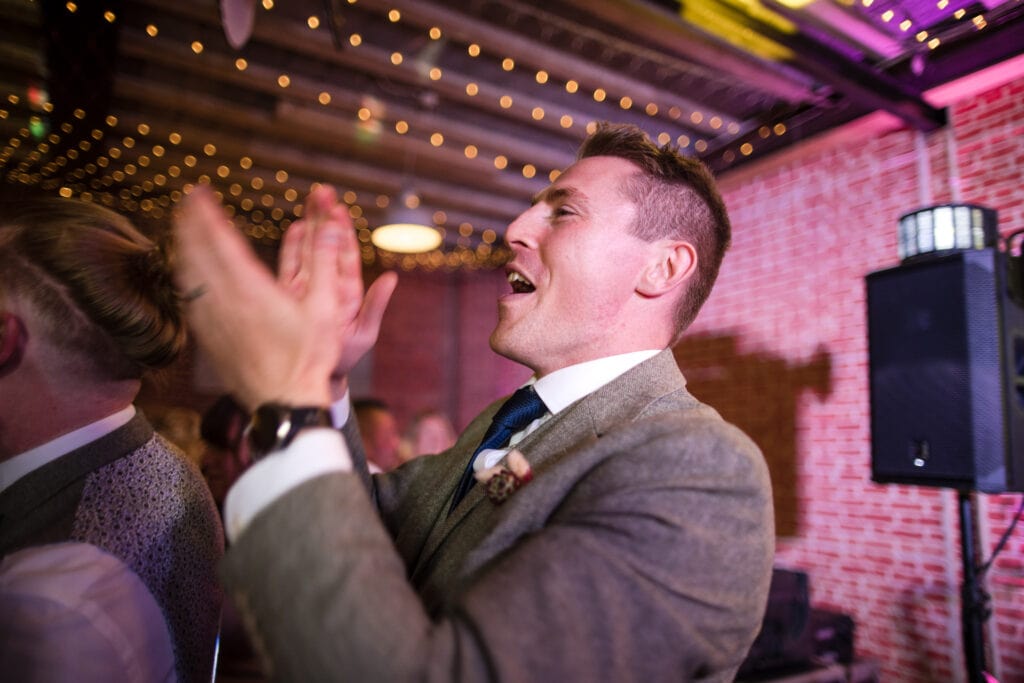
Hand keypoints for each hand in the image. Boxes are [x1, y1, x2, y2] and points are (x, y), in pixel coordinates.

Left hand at [173, 184, 393, 409]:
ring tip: (181, 229)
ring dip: (183, 249)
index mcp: (251, 291)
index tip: (198, 193)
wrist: (285, 403)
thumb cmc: (309, 358)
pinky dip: (185, 278)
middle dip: (188, 224)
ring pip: (187, 277)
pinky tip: (186, 275)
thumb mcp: (327, 307)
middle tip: (185, 202)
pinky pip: (189, 301)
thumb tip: (331, 221)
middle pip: (195, 255)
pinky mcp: (209, 341)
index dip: (206, 214)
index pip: (220, 242)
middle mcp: (224, 304)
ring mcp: (212, 324)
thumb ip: (325, 260)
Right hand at [277, 190, 396, 396]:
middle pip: (326, 244)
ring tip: (309, 201)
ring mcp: (308, 288)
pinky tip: (296, 227)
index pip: (346, 254)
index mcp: (347, 290)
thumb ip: (375, 305)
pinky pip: (289, 268)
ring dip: (310, 225)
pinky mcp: (289, 297)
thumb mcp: (364, 333)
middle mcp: (327, 284)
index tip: (340, 208)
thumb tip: (392, 278)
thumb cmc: (344, 357)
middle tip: (321, 190)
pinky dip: (292, 248)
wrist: (317, 377)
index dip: (343, 230)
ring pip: (308, 250)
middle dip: (324, 217)